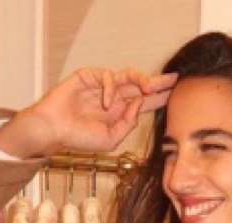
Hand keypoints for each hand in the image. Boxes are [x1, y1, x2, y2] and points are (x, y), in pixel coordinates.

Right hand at [0, 67, 177, 157]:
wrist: (54, 130)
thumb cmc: (79, 138)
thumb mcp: (111, 139)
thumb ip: (127, 124)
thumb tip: (139, 105)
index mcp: (119, 112)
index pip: (144, 103)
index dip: (160, 98)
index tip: (176, 95)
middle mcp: (114, 97)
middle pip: (141, 86)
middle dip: (158, 83)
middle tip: (175, 79)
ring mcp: (102, 86)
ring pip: (128, 75)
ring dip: (141, 80)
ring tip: (148, 88)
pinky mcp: (89, 76)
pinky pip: (107, 75)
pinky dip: (110, 87)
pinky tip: (106, 101)